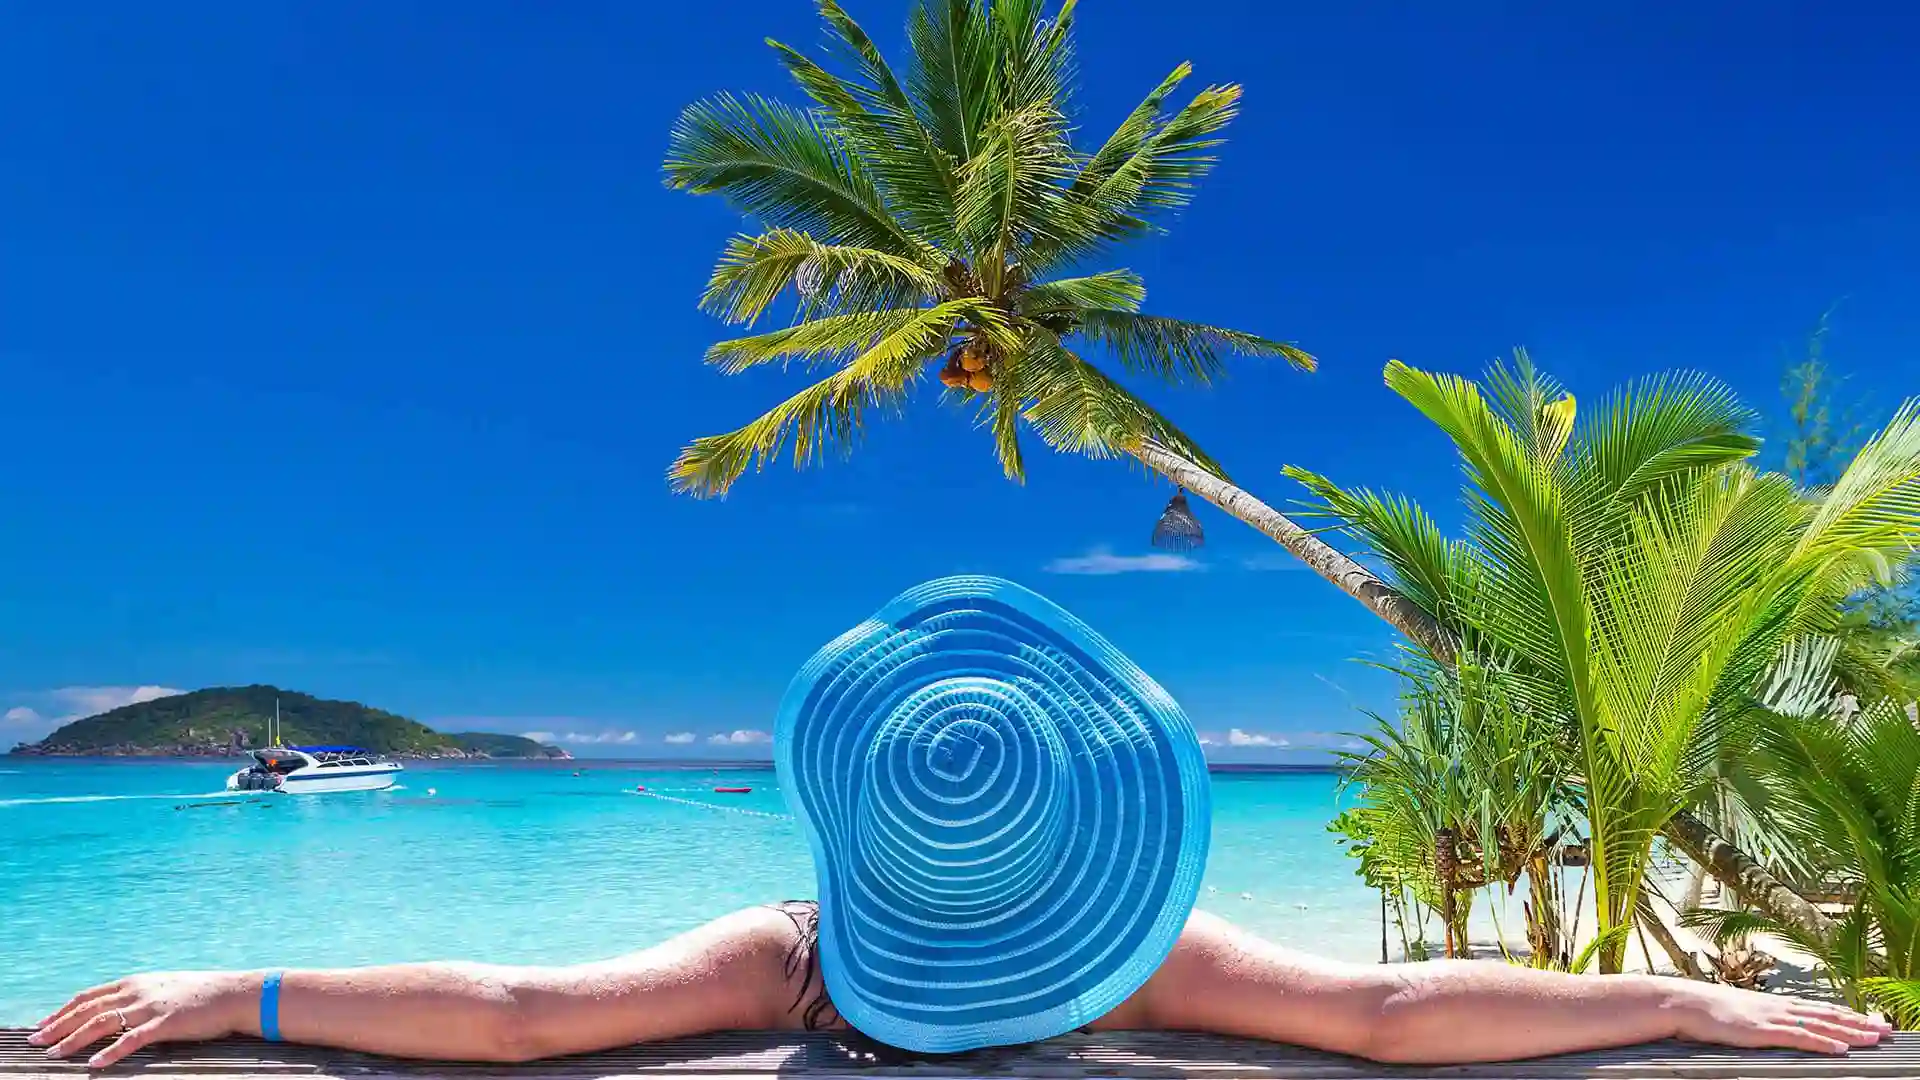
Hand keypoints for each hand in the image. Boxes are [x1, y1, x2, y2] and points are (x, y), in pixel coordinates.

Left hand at [30, 972, 253, 1068]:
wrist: (235, 993)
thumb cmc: (201, 993)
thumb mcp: (164, 987)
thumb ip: (139, 996)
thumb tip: (116, 1009)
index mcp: (135, 982)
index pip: (89, 996)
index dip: (62, 1010)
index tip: (43, 1024)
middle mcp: (138, 991)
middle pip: (88, 1008)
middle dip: (58, 1026)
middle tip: (35, 1040)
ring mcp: (151, 1007)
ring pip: (102, 1022)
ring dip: (74, 1039)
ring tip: (54, 1054)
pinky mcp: (166, 1023)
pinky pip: (132, 1039)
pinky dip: (110, 1052)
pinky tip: (94, 1064)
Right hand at [1669, 981, 1890, 1054]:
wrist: (1681, 1002)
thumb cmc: (1702, 1010)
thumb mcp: (1734, 1012)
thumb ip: (1753, 1018)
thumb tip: (1759, 1026)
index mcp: (1772, 1004)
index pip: (1817, 1008)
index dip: (1844, 1014)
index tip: (1868, 1018)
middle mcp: (1778, 1007)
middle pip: (1826, 1015)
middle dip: (1858, 1022)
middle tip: (1886, 1027)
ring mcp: (1772, 1018)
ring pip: (1820, 1024)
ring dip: (1850, 1031)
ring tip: (1876, 1036)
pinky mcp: (1763, 1031)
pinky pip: (1800, 1038)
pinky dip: (1823, 1042)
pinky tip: (1841, 1048)